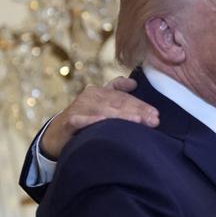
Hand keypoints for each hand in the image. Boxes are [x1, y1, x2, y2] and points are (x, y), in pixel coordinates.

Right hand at [39, 77, 159, 158]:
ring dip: (121, 116)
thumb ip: (117, 91)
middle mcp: (90, 97)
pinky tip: (104, 122)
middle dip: (137, 112)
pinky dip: (92, 121)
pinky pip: (81, 121)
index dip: (141, 105)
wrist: (59, 133)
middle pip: (117, 104)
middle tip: (154, 121)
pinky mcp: (68, 122)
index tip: (156, 114)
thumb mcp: (102, 103)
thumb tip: (134, 83)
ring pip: (103, 111)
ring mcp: (78, 109)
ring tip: (137, 121)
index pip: (124, 97)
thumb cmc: (86, 117)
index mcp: (100, 92)